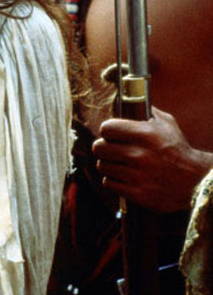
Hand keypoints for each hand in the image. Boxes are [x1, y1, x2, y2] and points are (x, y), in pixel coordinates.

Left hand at [93, 106, 212, 211]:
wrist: (195, 181)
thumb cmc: (179, 151)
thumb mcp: (168, 125)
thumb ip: (148, 112)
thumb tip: (130, 101)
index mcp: (145, 135)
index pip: (107, 128)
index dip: (107, 130)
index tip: (110, 134)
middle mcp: (139, 155)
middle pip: (98, 148)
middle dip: (103, 147)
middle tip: (110, 149)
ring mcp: (137, 176)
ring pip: (102, 166)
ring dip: (108, 164)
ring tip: (118, 164)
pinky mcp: (137, 194)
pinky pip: (109, 183)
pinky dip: (113, 180)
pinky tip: (122, 177)